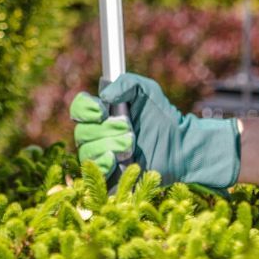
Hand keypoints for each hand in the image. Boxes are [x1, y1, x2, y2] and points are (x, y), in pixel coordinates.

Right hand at [68, 73, 241, 190]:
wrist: (179, 146)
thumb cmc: (162, 116)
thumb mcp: (147, 90)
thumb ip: (126, 83)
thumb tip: (105, 96)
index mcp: (101, 113)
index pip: (78, 108)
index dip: (85, 110)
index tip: (103, 111)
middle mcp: (96, 134)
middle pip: (82, 132)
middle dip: (107, 130)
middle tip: (130, 130)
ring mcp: (101, 156)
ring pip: (86, 152)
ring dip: (110, 147)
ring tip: (131, 147)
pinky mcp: (108, 175)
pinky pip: (93, 172)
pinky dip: (104, 165)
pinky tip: (119, 162)